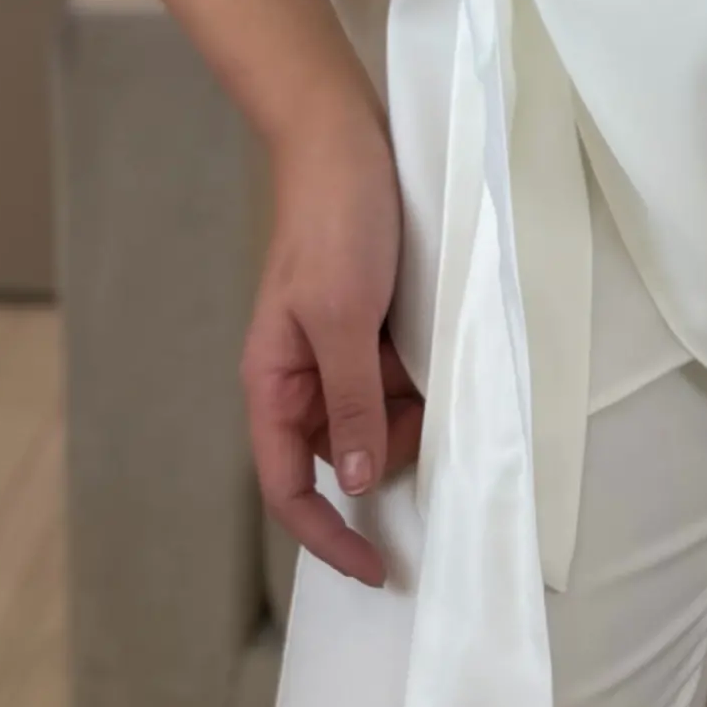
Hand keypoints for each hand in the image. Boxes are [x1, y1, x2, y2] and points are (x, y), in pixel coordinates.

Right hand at [244, 106, 425, 591]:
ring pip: (379, 418)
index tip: (377, 569)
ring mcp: (338, 350)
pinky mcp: (370, 324)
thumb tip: (357, 482)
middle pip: (345, 454)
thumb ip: (352, 401)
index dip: (328, 536)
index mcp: (274, 383)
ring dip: (411, 406)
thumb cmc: (334, 222)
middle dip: (389, 449)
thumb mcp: (343, 316)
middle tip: (426, 405)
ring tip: (428, 353)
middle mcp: (302, 377)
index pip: (290, 488)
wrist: (342, 137)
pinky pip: (397, 377)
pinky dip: (420, 374)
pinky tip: (433, 341)